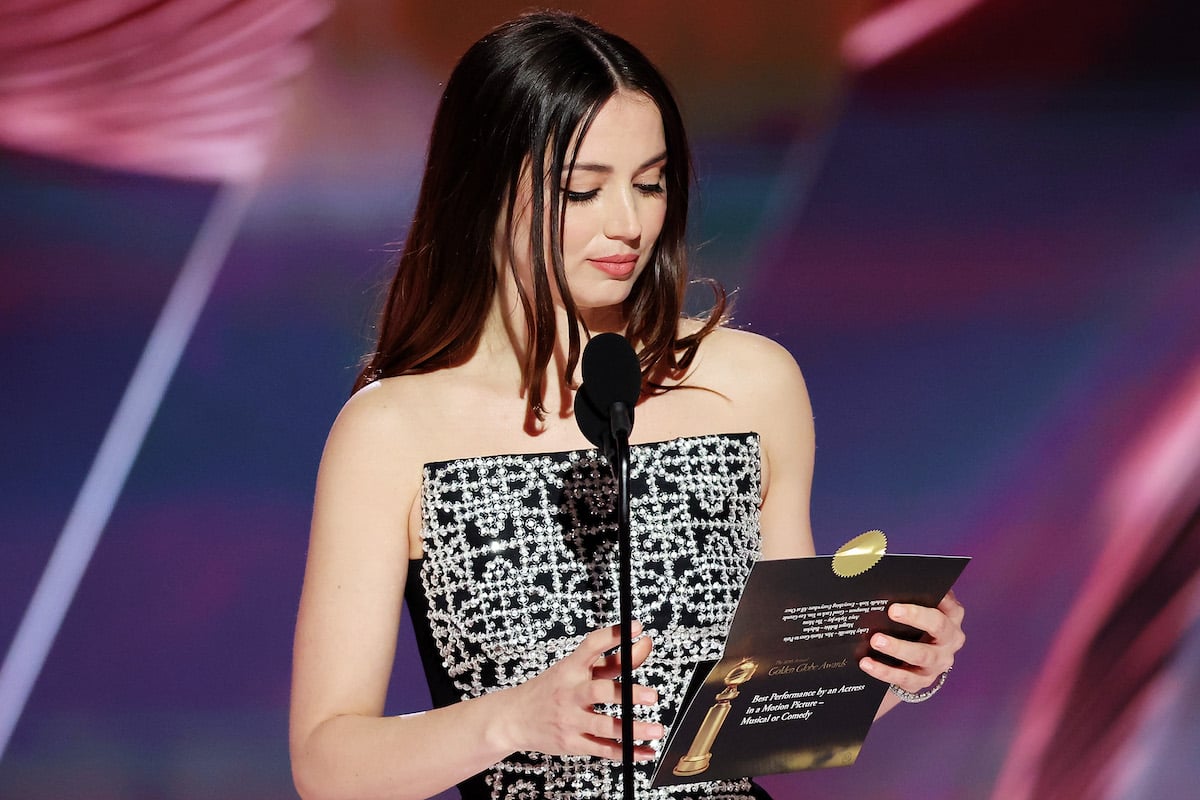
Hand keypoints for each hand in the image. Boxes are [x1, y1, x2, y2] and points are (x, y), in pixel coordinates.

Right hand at [505, 620, 662, 760]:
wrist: (513, 718)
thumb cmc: (551, 690)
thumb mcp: (575, 670)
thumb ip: (613, 660)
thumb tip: (644, 643)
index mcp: (571, 668)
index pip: (591, 646)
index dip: (614, 635)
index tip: (636, 628)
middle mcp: (570, 693)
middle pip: (599, 691)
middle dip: (627, 694)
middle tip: (652, 696)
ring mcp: (570, 720)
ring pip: (604, 726)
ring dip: (633, 729)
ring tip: (656, 729)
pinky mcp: (573, 743)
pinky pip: (603, 749)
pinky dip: (627, 752)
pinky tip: (645, 751)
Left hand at [859, 590, 965, 693]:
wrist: (914, 660)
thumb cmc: (913, 624)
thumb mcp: (916, 608)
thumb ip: (908, 594)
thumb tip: (883, 575)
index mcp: (951, 616)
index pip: (949, 604)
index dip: (937, 597)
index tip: (917, 587)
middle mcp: (950, 639)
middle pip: (938, 626)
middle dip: (916, 617)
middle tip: (892, 610)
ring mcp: (938, 662)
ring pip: (922, 655)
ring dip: (898, 647)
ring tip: (876, 640)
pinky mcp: (922, 680)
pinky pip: (904, 677)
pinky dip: (884, 671)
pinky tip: (867, 663)